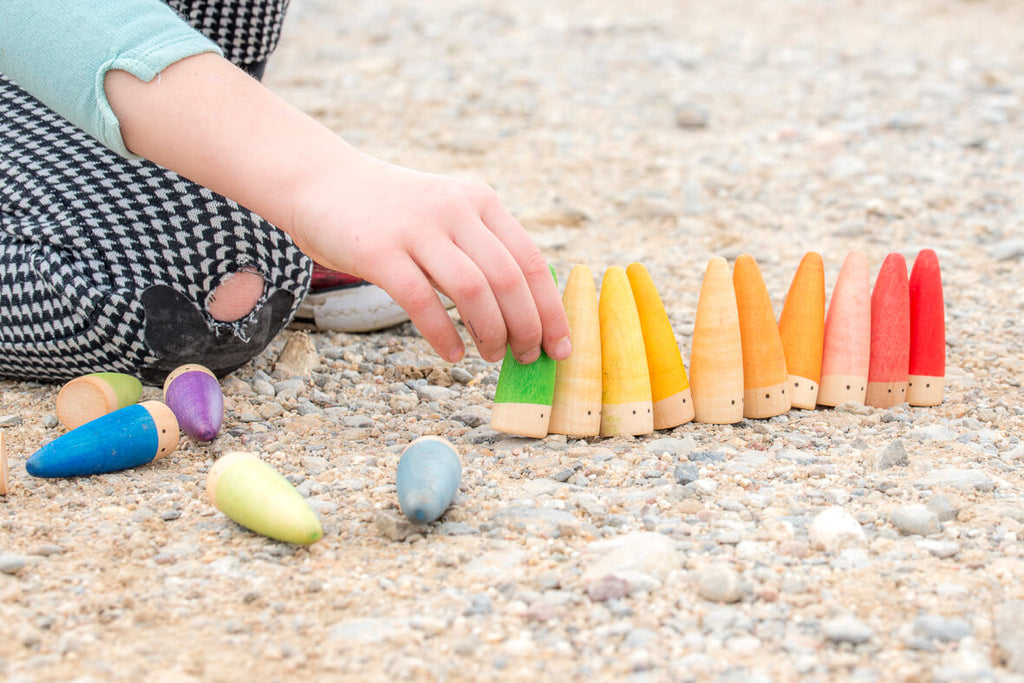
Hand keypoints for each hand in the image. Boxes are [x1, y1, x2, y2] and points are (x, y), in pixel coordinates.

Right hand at [292, 155, 570, 363]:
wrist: (322, 182)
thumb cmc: (393, 213)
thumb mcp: (448, 214)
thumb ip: (482, 249)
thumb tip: (525, 312)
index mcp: (480, 202)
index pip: (531, 261)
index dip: (551, 309)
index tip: (560, 347)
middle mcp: (454, 210)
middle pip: (508, 278)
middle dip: (526, 327)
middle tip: (526, 358)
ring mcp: (416, 228)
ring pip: (473, 289)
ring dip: (491, 332)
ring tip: (491, 356)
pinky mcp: (379, 250)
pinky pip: (422, 300)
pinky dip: (443, 334)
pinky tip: (453, 354)